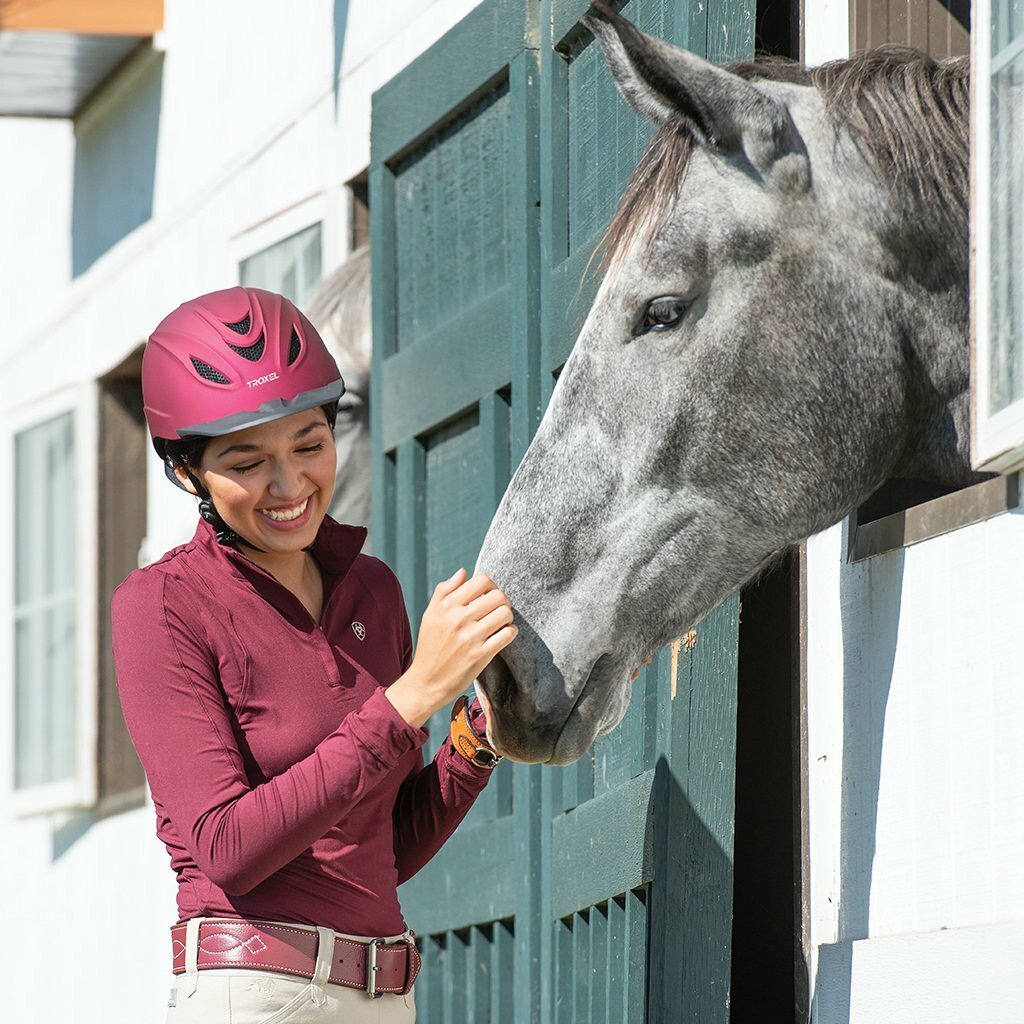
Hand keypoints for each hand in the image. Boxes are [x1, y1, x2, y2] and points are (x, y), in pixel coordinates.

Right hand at [386, 569, 516, 727]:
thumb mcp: (430, 615)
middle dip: (503, 601)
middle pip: (498, 595)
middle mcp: (458, 618)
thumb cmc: (430, 646)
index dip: (490, 585)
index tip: (488, 595)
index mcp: (446, 605)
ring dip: (507, 617)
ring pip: (505, 613)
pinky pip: (507, 634)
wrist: (427, 682)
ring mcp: (470, 637)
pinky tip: (503, 635)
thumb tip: (463, 571)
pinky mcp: (481, 655)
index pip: (482, 580)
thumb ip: (445, 590)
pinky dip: (510, 632)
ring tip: (501, 622)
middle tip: (498, 609)